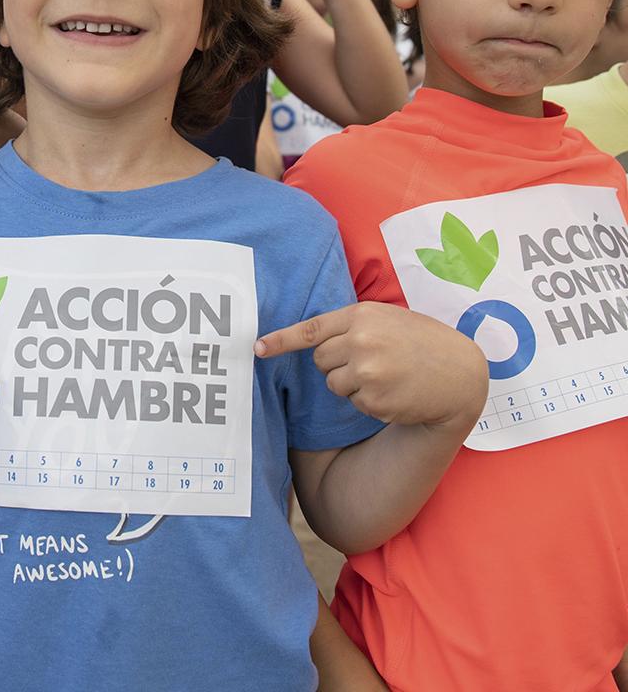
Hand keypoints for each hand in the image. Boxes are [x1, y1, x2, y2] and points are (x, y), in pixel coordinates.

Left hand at [255, 302, 487, 428]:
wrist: (461, 373)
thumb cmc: (422, 342)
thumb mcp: (388, 318)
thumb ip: (353, 324)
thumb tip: (315, 341)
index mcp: (363, 315)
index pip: (312, 329)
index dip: (281, 340)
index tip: (256, 348)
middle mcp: (361, 341)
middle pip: (320, 359)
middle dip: (336, 363)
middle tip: (371, 360)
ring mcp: (367, 372)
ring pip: (333, 384)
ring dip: (351, 384)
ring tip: (386, 376)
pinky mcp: (375, 399)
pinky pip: (353, 402)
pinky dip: (369, 401)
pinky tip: (394, 392)